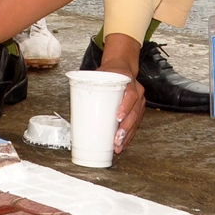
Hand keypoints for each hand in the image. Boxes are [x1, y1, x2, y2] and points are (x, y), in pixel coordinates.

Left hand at [99, 34, 147, 155]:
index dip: (125, 107)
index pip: (130, 96)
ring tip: (118, 146)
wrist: (122, 68)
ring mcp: (139, 102)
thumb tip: (74, 97)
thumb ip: (91, 84)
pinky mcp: (138, 110)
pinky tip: (123, 144)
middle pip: (134, 113)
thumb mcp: (101, 74)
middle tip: (117, 140)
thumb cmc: (110, 72)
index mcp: (129, 83)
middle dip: (126, 129)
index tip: (118, 118)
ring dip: (128, 136)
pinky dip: (129, 135)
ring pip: (136, 121)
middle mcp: (138, 93)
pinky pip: (136, 124)